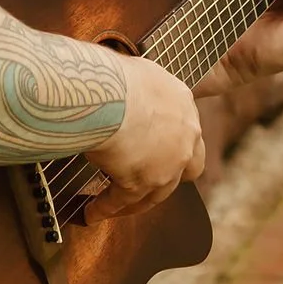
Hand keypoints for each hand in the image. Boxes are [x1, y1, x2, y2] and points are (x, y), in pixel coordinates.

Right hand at [80, 54, 206, 221]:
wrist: (106, 93)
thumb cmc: (114, 74)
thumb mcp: (137, 71)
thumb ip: (139, 84)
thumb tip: (121, 79)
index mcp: (183, 104)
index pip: (187, 129)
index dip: (174, 140)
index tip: (159, 146)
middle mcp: (184, 137)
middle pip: (190, 168)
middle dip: (173, 176)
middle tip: (152, 180)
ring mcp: (167, 165)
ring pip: (157, 193)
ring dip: (135, 200)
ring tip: (114, 205)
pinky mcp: (141, 183)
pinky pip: (121, 201)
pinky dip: (105, 208)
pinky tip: (92, 212)